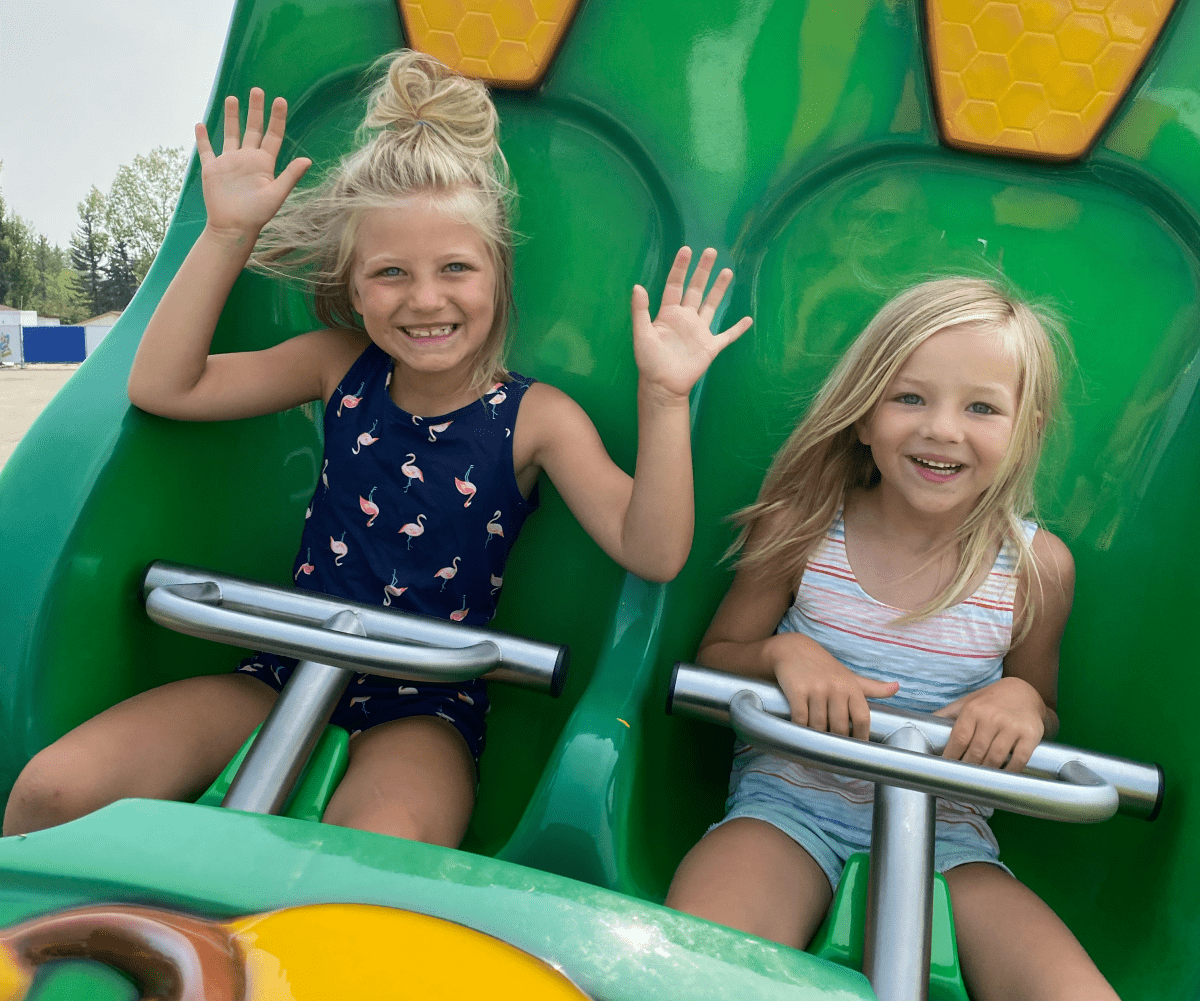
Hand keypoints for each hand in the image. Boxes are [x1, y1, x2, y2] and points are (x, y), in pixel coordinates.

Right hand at [195, 88, 311, 240]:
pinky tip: (201, 124)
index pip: (273, 136)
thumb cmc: (256, 215)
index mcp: (264, 163)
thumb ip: (290, 176)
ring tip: (232, 98)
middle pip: (253, 129)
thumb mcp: (276, 195)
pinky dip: (203, 138)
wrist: (232, 228)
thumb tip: (307, 160)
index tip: (280, 100)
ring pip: (231, 134)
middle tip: (257, 90)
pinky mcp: (212, 169)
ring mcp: (229, 163)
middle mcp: (248, 159)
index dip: (277, 118)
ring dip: (231, 117)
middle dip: (255, 110)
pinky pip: (207, 150)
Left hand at [631, 247, 752, 400]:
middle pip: (696, 289)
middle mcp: (686, 318)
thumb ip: (640, 311)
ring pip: (712, 305)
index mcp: (668, 313)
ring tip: (727, 271)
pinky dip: (737, 328)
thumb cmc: (649, 362)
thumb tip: (637, 286)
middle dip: (703, 271)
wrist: (663, 386)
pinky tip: (748, 319)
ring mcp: (699, 331)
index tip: (686, 250)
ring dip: (719, 289)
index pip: (675, 285)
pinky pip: (727, 336)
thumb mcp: (642, 335)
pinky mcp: (710, 347)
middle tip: (711, 252)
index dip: (680, 268)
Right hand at [770, 633, 898, 739]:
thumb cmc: (824, 667)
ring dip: (816, 738)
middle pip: (840, 727)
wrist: (793, 649)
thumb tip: (897, 687)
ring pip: (819, 726)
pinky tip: (800, 735)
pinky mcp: (797, 690)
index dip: (860, 738)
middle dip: (836, 742)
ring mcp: (816, 689)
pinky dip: (800, 730)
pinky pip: (800, 718)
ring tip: (815, 746)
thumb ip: (873, 687)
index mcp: (851, 687)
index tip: (856, 750)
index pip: (862, 719)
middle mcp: (836, 688)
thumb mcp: (849, 676)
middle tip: (831, 752)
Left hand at [935, 676, 1046, 771]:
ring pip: (994, 758)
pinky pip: (1018, 760)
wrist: (1025, 692)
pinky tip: (1002, 776)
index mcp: (973, 710)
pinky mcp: (1030, 734)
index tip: (946, 769)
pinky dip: (1009, 772)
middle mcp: (992, 717)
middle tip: (962, 780)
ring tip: (979, 781)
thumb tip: (920, 727)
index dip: (951, 757)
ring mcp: (1012, 726)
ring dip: (985, 772)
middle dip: (967, 768)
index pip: (958, 739)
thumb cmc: (991, 701)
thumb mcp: (967, 703)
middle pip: (975, 752)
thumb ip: (947, 715)